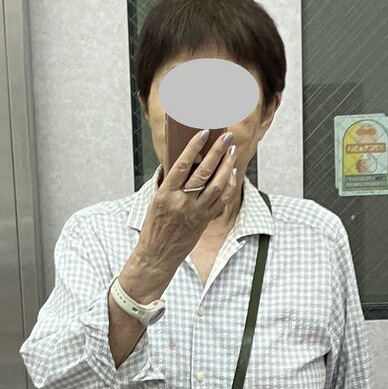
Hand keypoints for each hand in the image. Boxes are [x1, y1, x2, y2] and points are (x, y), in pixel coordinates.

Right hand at [135, 128, 237, 275]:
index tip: (204, 133)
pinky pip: (221, 201)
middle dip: (218, 152)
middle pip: (204, 173)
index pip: (183, 165)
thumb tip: (189, 162)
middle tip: (227, 138)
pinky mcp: (204, 221)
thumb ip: (172, 184)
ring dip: (227, 167)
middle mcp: (182, 202)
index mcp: (166, 194)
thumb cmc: (155, 226)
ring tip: (232, 152)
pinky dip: (229, 186)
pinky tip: (232, 174)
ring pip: (218, 186)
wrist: (157, 255)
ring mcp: (195, 213)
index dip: (194, 147)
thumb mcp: (157, 201)